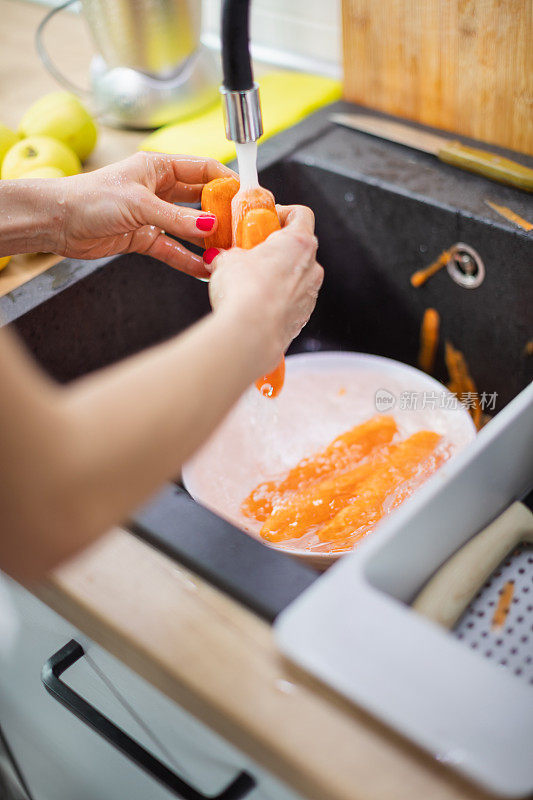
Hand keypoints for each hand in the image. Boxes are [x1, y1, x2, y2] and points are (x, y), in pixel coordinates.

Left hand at [52, 152, 234, 277]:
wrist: (58, 222)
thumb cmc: (90, 198)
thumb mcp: (139, 204)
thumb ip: (176, 218)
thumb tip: (210, 227)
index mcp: (159, 167)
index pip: (204, 170)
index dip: (227, 182)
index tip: (247, 197)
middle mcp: (159, 189)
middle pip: (201, 200)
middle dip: (222, 214)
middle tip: (243, 229)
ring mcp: (152, 215)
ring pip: (189, 228)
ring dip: (207, 241)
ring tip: (228, 253)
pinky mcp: (144, 238)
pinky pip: (173, 249)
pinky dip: (187, 259)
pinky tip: (203, 269)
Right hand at [208, 205, 322, 373]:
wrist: (251, 334)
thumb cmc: (244, 292)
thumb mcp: (226, 260)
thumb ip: (228, 254)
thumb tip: (220, 258)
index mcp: (299, 243)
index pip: (301, 214)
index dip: (283, 213)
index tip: (264, 219)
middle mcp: (312, 268)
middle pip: (299, 248)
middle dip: (275, 249)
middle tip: (251, 252)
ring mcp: (310, 295)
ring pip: (296, 277)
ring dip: (276, 276)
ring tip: (248, 283)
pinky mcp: (303, 319)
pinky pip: (291, 302)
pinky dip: (276, 300)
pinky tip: (254, 305)